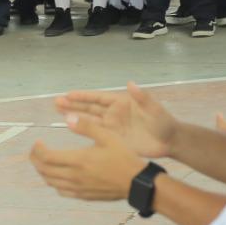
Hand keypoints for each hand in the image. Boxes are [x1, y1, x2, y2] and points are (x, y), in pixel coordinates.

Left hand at [30, 111, 148, 201]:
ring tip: (43, 162)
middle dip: (35, 160)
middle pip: (44, 171)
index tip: (38, 142)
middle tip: (36, 150)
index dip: (37, 150)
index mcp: (78, 160)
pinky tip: (58, 176)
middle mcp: (74, 176)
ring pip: (51, 182)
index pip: (46, 157)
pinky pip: (61, 191)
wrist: (136, 182)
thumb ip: (86, 126)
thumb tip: (67, 118)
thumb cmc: (123, 157)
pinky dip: (54, 183)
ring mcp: (78, 188)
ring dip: (43, 171)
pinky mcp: (84, 195)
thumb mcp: (107, 136)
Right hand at [54, 83, 177, 158]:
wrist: (169, 141)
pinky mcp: (113, 140)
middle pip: (89, 108)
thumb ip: (143, 97)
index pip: (99, 98)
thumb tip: (131, 83)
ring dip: (75, 116)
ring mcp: (112, 127)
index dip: (84, 96)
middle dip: (73, 104)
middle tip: (56, 102)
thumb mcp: (154, 109)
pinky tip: (72, 129)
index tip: (68, 94)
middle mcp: (113, 113)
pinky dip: (83, 131)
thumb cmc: (163, 122)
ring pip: (89, 120)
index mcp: (121, 103)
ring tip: (58, 112)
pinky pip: (95, 134)